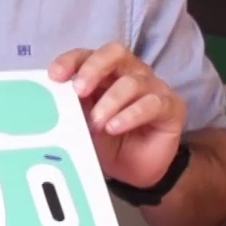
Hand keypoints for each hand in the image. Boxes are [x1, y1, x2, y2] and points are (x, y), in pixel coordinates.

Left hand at [50, 43, 186, 194]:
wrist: (136, 172)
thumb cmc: (109, 142)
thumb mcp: (84, 126)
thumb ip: (73, 108)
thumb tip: (54, 100)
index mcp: (105, 73)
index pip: (88, 55)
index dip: (71, 61)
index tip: (55, 76)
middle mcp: (131, 73)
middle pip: (115, 53)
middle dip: (94, 68)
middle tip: (79, 90)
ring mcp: (153, 87)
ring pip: (132, 82)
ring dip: (110, 102)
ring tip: (97, 124)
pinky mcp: (171, 106)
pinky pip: (152, 103)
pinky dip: (130, 115)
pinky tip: (115, 127)